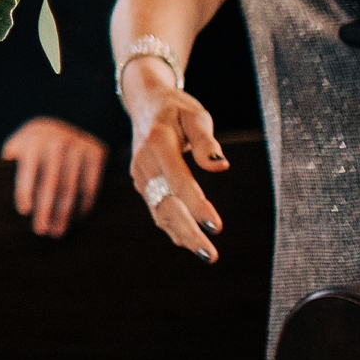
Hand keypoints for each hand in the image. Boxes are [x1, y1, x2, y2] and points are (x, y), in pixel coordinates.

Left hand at [3, 116, 105, 237]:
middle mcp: (57, 139)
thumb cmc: (32, 147)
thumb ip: (9, 167)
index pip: (28, 169)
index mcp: (33, 138)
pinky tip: (77, 218)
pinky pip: (90, 184)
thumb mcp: (18, 148)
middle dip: (45, 209)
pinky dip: (84, 203)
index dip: (25, 191)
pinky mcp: (97, 153)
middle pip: (51, 182)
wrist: (62, 125)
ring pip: (71, 187)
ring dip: (64, 213)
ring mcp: (79, 145)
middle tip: (41, 230)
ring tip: (57, 231)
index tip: (24, 212)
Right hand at [126, 79, 227, 262]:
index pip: (178, 178)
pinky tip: (190, 242)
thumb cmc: (177, 110)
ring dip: (182, 235)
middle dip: (188, 231)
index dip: (196, 204)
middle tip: (211, 255)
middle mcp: (145, 161)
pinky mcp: (141, 183)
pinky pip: (156, 209)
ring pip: (159, 211)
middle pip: (165, 203)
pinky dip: (173, 227)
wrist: (146, 104)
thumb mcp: (195, 115)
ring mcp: (140, 174)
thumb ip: (206, 140)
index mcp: (158, 142)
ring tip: (207, 254)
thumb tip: (220, 166)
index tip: (216, 227)